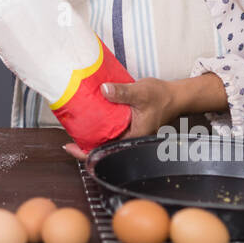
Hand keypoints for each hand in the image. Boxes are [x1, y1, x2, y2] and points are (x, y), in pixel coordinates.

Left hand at [61, 77, 177, 160]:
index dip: (85, 152)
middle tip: (68, 133)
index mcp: (132, 137)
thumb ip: (122, 92)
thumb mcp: (140, 92)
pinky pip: (110, 128)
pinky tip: (91, 115)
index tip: (71, 147)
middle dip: (84, 142)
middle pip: (102, 146)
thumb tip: (103, 90)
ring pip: (106, 137)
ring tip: (75, 124)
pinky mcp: (128, 124)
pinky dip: (100, 124)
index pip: (105, 151)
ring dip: (91, 133)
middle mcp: (129, 138)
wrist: (175, 96)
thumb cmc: (162, 97)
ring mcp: (129, 132)